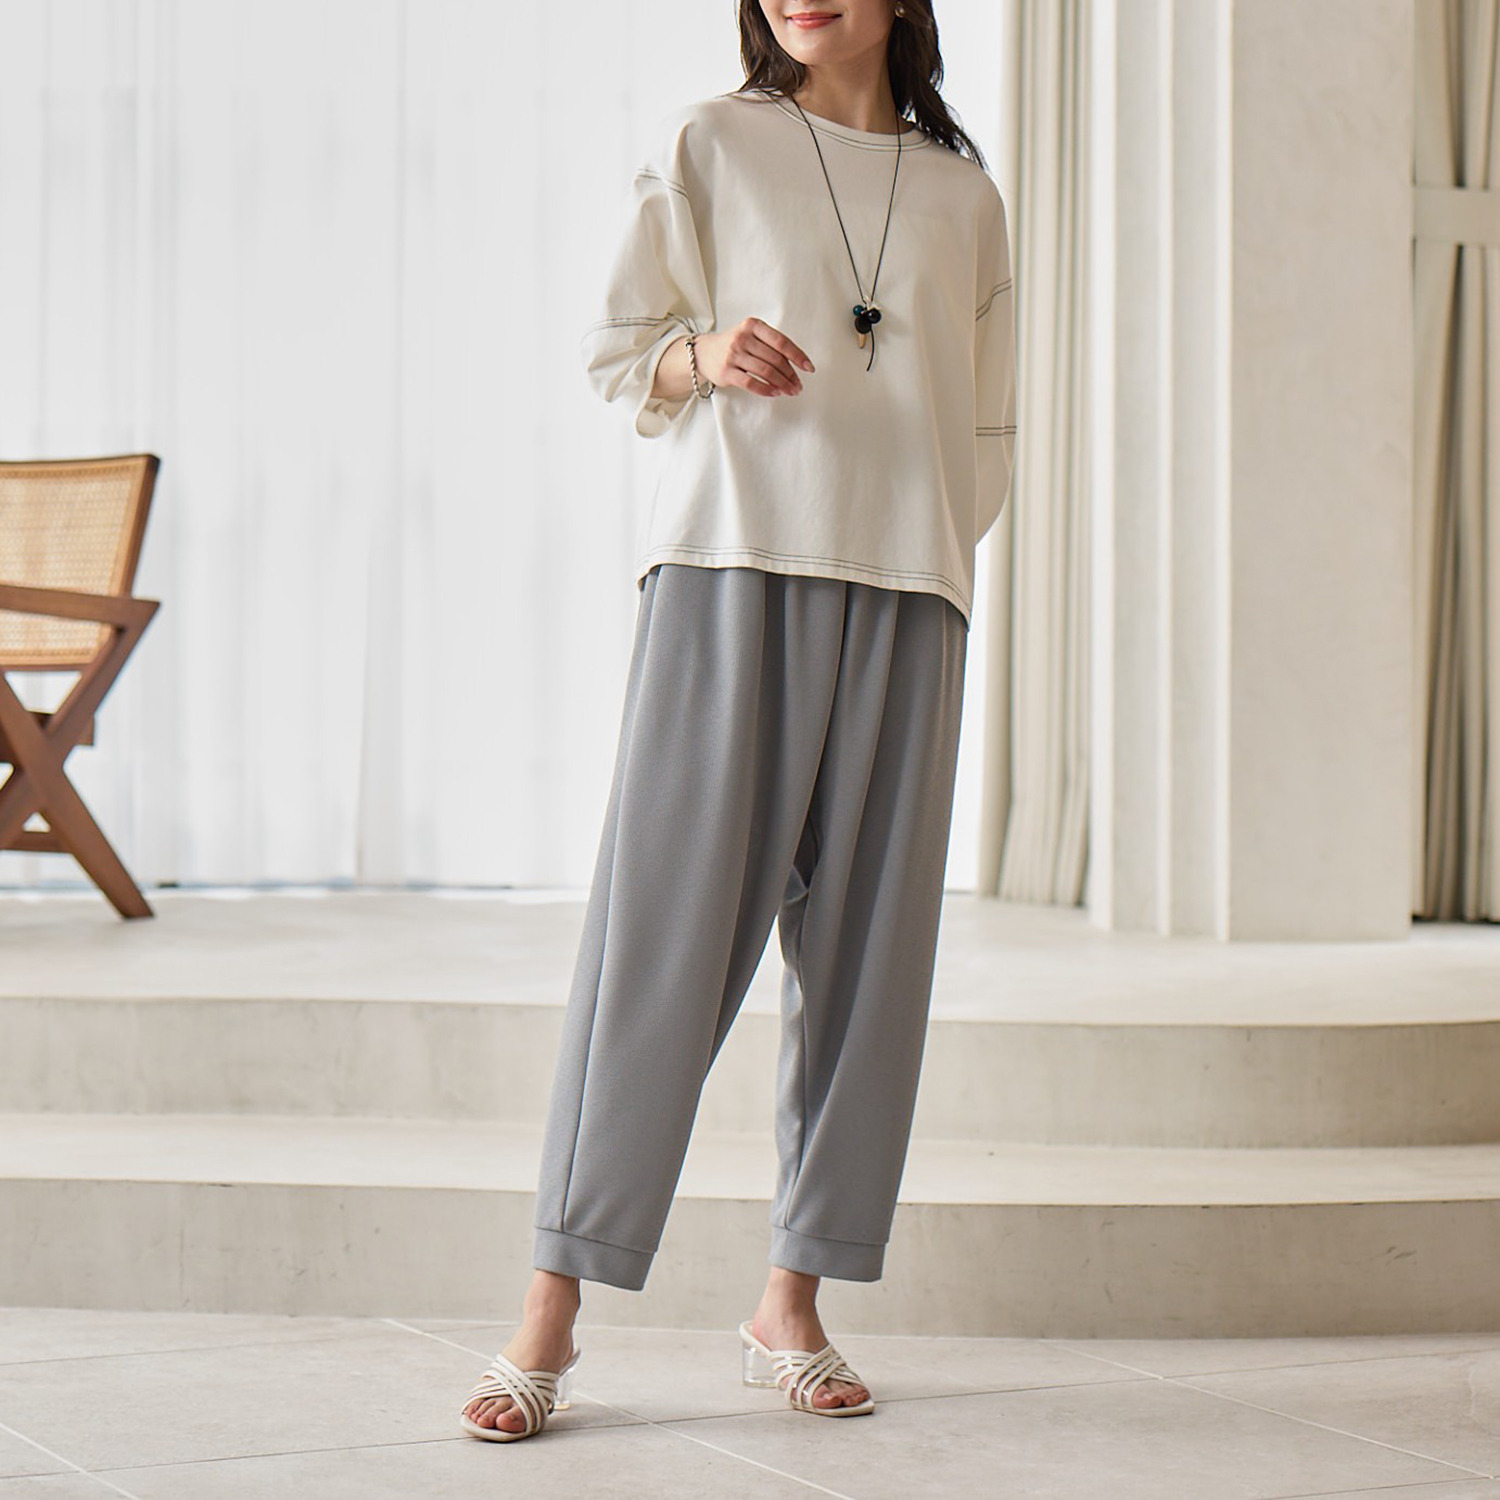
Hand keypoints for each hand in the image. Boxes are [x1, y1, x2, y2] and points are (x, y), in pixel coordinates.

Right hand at [694, 318, 814, 396]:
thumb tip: (796, 364)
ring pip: (766, 372)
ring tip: (790, 391)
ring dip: (782, 384)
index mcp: (753, 325)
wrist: (704, 352)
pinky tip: (775, 393)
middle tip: (798, 386)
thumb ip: (770, 344)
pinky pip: (751, 383)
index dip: (797, 356)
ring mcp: (733, 354)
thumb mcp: (751, 335)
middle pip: (775, 359)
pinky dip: (766, 390)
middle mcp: (742, 338)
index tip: (808, 368)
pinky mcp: (726, 372)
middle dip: (791, 375)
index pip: (781, 342)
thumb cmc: (734, 345)